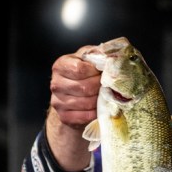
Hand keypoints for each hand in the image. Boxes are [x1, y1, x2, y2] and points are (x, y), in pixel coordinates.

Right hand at [45, 46, 101, 170]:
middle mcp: (56, 83)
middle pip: (84, 87)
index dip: (95, 72)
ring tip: (104, 97)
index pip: (80, 69)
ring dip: (99, 101)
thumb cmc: (87, 75)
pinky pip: (84, 117)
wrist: (76, 96)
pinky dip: (95, 113)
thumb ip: (99, 55)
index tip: (101, 73)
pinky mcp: (64, 117)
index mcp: (61, 65)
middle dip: (100, 88)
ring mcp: (57, 101)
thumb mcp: (91, 60)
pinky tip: (99, 108)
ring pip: (86, 103)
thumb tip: (115, 54)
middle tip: (107, 87)